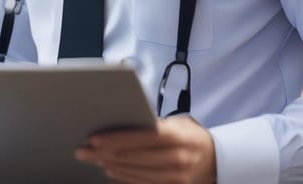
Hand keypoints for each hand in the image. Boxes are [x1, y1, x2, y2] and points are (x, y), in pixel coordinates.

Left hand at [75, 115, 215, 183]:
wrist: (218, 161)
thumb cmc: (191, 137)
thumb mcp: (176, 124)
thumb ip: (153, 125)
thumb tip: (120, 124)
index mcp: (175, 136)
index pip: (137, 137)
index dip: (113, 138)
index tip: (93, 138)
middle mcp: (175, 158)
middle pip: (131, 157)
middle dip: (103, 154)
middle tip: (84, 151)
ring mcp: (175, 178)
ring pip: (133, 174)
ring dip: (111, 167)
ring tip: (95, 161)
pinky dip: (123, 180)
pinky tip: (111, 173)